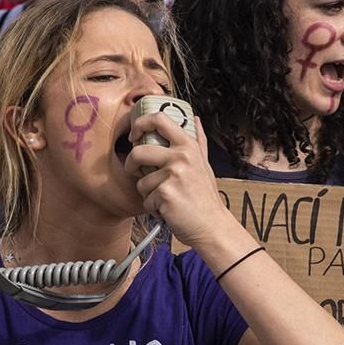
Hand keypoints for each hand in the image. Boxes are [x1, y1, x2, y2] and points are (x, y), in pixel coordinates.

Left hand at [124, 112, 226, 247]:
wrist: (212, 225)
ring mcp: (174, 175)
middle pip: (138, 151)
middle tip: (136, 172)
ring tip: (166, 199)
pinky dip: (153, 208)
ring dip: (148, 194)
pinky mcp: (166, 193)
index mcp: (188, 146)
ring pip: (140, 181)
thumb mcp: (204, 164)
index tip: (135, 135)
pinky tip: (168, 209)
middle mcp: (181, 156)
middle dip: (131, 164)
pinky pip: (145, 199)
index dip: (141, 123)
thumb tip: (196, 119)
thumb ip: (198, 141)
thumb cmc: (205, 197)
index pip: (159, 119)